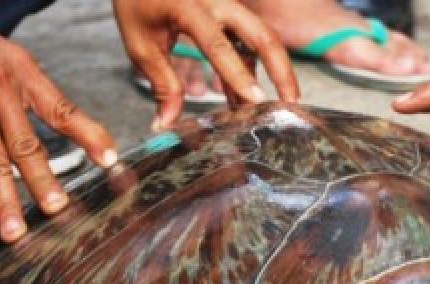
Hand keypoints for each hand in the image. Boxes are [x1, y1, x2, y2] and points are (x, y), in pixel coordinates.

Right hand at [0, 3, 117, 242]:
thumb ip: (23, 90)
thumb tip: (51, 121)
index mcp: (20, 71)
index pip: (62, 109)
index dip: (89, 136)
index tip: (110, 159)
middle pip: (27, 145)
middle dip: (44, 182)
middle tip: (60, 209)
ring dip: (7, 202)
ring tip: (18, 231)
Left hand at [113, 0, 298, 131]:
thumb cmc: (138, 4)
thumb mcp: (141, 46)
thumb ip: (162, 85)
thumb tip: (166, 125)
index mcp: (190, 7)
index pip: (218, 44)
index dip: (238, 74)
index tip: (255, 100)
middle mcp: (217, 2)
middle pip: (262, 34)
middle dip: (282, 71)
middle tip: (291, 105)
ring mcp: (228, 4)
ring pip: (263, 36)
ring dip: (274, 71)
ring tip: (275, 107)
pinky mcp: (231, 11)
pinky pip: (250, 39)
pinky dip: (251, 67)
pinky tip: (243, 96)